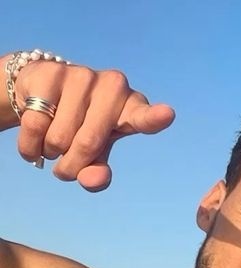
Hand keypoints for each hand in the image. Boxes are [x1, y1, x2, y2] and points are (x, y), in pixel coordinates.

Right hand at [8, 56, 174, 190]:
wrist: (42, 92)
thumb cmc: (81, 129)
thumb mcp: (94, 157)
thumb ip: (97, 174)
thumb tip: (92, 180)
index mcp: (132, 108)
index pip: (144, 116)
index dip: (154, 117)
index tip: (167, 114)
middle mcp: (113, 87)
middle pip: (89, 144)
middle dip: (72, 165)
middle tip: (67, 167)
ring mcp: (83, 76)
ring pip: (60, 137)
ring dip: (51, 153)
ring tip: (54, 144)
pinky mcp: (51, 73)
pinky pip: (35, 124)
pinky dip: (31, 144)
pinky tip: (35, 140)